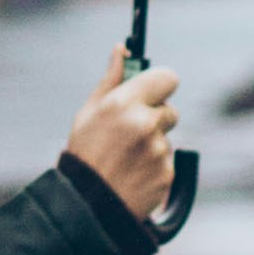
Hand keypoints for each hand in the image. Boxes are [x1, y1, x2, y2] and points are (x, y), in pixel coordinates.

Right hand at [64, 44, 178, 224]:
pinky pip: (167, 161)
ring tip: (126, 159)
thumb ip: (111, 80)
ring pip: (166, 138)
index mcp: (124, 103)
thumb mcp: (88, 113)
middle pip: (169, 110)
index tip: (152, 91)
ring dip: (153, 144)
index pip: (167, 78)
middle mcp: (145, 124)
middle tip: (130, 133)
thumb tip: (121, 49)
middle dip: (155, 118)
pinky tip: (133, 174)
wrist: (86, 205)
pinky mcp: (167, 173)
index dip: (160, 84)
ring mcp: (159, 151)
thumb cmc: (84, 154)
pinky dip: (154, 166)